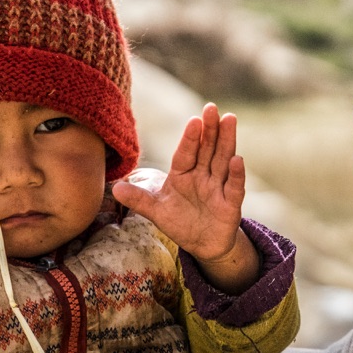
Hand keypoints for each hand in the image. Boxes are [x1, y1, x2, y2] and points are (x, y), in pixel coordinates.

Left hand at [112, 103, 258, 293]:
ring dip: (226, 141)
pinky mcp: (231, 203)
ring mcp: (218, 187)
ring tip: (229, 120)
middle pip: (207, 149)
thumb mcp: (157, 211)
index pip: (185, 153)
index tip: (193, 120)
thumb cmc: (180, 221)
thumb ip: (139, 199)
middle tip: (211, 108)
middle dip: (210, 129)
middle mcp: (202, 175)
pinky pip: (234, 187)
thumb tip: (115, 188)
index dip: (189, 138)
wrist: (203, 244)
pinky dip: (236, 174)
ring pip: (223, 160)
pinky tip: (237, 159)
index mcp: (183, 174)